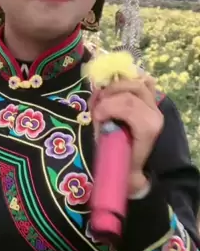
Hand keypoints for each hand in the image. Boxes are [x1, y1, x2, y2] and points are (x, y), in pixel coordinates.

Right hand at [90, 75, 163, 195]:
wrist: (140, 168)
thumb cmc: (123, 163)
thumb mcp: (110, 153)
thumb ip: (102, 131)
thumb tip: (95, 112)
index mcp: (148, 128)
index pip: (129, 106)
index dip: (107, 106)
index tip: (94, 117)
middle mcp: (154, 113)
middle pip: (130, 92)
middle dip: (108, 95)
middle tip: (96, 107)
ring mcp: (154, 106)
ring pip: (136, 83)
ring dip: (115, 86)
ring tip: (103, 97)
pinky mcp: (151, 102)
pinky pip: (143, 82)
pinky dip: (128, 82)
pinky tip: (115, 88)